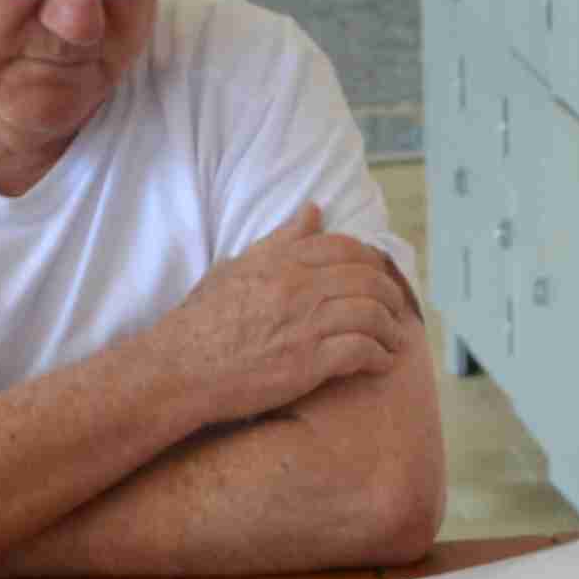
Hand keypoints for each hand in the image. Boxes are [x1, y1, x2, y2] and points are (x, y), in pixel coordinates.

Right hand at [150, 206, 421, 428]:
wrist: (181, 367)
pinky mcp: (308, 363)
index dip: (372, 262)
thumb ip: (280, 241)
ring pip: (371, 314)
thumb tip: (312, 210)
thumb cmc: (202, 321)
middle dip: (390, 296)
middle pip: (367, 280)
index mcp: (282, 262)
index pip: (345, 248)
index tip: (380, 276)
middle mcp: (298, 287)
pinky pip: (360, 351)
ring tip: (394, 340)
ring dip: (390, 329)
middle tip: (397, 310)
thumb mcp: (237, 267)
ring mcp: (305, 325)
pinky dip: (378, 357)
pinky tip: (381, 363)